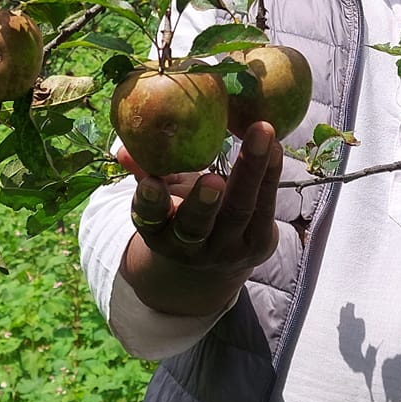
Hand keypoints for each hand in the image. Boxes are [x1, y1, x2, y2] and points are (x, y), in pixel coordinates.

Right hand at [119, 122, 283, 315]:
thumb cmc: (179, 217)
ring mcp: (227, 248)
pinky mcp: (259, 243)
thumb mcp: (160, 201)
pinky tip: (275, 146)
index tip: (152, 182)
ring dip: (252, 171)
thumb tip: (125, 148)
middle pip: (197, 226)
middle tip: (212, 178)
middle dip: (204, 203)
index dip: (151, 202)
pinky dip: (270, 175)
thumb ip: (146, 171)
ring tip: (261, 134)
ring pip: (239, 211)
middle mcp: (191, 248)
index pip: (151, 220)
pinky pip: (265, 207)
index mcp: (158, 233)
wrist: (211, 267)